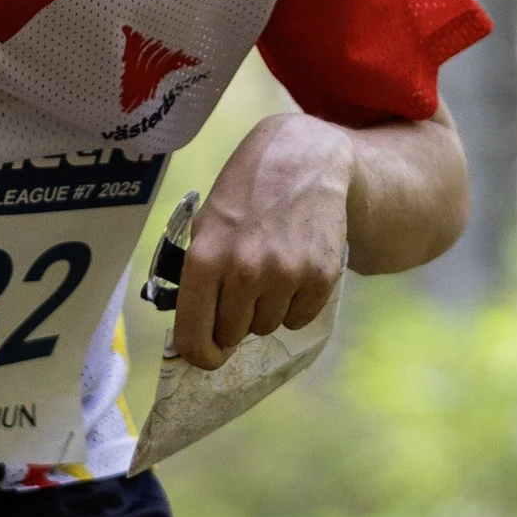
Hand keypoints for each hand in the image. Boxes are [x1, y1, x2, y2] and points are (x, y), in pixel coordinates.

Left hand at [171, 112, 353, 368]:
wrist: (306, 160)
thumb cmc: (246, 191)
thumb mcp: (206, 224)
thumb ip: (199, 276)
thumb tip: (197, 330)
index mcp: (205, 259)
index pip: (194, 338)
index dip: (199, 355)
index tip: (208, 355)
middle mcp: (245, 272)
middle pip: (233, 335)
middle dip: (235, 319)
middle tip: (243, 287)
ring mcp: (286, 275)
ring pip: (268, 326)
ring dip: (266, 309)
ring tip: (272, 268)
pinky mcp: (321, 277)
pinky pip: (300, 318)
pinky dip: (296, 304)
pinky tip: (295, 269)